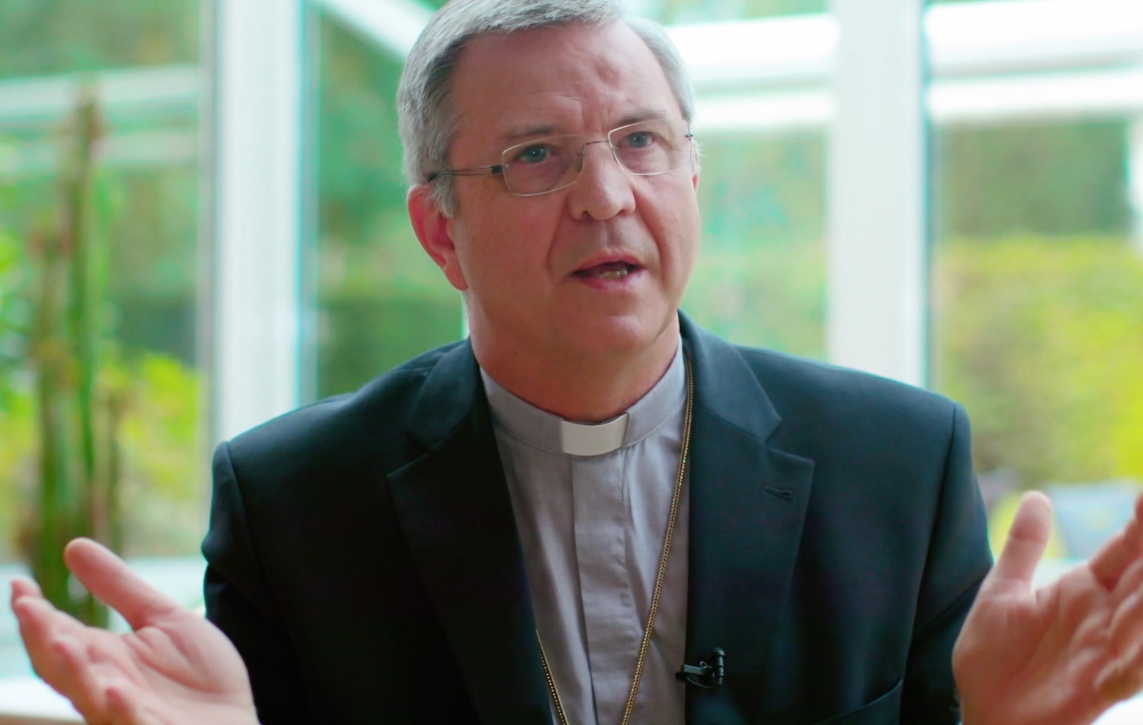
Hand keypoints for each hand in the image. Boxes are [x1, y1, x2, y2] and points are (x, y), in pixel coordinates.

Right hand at [10, 538, 258, 724]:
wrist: (236, 720)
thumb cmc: (199, 675)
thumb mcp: (163, 618)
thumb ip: (119, 588)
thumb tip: (73, 546)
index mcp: (102, 659)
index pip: (56, 635)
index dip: (35, 613)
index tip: (19, 584)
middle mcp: (105, 688)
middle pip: (61, 667)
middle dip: (42, 639)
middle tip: (27, 607)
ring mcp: (126, 715)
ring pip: (89, 698)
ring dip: (73, 671)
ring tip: (62, 640)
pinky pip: (131, 724)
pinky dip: (121, 710)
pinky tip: (115, 689)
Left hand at [954, 491, 1142, 724]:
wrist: (983, 714)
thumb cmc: (995, 658)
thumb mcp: (1002, 593)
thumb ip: (1024, 547)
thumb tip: (1037, 496)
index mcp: (1086, 589)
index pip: (1125, 549)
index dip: (1141, 522)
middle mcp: (1105, 617)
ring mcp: (1106, 652)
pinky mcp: (1098, 688)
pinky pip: (1130, 672)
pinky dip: (1133, 661)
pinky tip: (1123, 656)